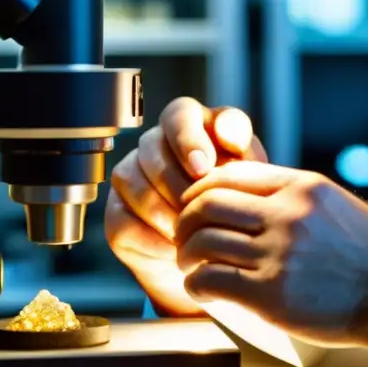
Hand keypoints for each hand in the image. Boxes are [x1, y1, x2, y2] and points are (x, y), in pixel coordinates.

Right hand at [104, 97, 268, 315]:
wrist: (221, 252)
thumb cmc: (238, 200)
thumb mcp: (250, 172)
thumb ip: (241, 145)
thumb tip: (226, 133)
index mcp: (191, 124)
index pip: (178, 114)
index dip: (187, 140)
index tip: (204, 168)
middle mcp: (155, 144)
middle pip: (151, 148)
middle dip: (178, 183)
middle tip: (202, 209)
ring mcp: (130, 176)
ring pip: (131, 181)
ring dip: (164, 210)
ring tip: (194, 232)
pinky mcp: (116, 213)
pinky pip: (121, 219)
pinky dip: (151, 239)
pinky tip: (176, 249)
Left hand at [175, 160, 367, 351]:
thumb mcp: (333, 203)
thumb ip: (292, 197)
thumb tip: (248, 198)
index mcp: (301, 186)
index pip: (229, 174)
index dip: (200, 190)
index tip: (194, 206)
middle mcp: (287, 214)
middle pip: (205, 204)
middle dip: (184, 222)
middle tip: (185, 238)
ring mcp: (278, 253)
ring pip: (202, 243)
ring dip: (185, 256)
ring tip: (191, 266)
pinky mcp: (271, 294)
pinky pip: (210, 280)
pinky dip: (195, 284)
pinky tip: (202, 289)